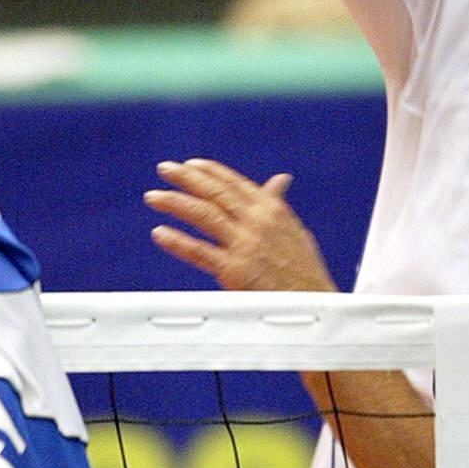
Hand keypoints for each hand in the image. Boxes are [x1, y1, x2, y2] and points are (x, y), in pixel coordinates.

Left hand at [146, 158, 336, 292]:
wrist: (315, 303)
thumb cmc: (305, 271)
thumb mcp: (295, 230)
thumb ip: (278, 205)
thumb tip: (279, 181)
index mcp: (272, 210)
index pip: (235, 183)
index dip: (210, 171)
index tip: (190, 164)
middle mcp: (258, 222)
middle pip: (215, 193)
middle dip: (186, 178)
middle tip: (165, 169)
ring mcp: (245, 245)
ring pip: (204, 215)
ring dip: (175, 202)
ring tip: (154, 197)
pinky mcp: (235, 271)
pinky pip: (200, 253)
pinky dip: (178, 242)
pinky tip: (160, 233)